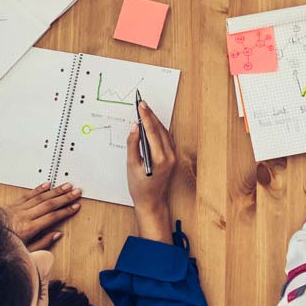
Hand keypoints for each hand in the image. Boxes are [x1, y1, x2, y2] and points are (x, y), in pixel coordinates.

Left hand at [8, 183, 81, 249]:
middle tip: (76, 192)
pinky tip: (47, 184)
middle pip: (49, 204)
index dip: (66, 211)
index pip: (52, 217)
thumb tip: (57, 234)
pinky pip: (28, 194)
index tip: (76, 206)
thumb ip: (43, 243)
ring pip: (41, 197)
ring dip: (55, 190)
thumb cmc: (3, 246)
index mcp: (29, 229)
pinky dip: (39, 189)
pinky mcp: (12, 204)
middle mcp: (25, 216)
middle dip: (65, 197)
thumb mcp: (25, 252)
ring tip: (67, 186)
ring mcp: (18, 208)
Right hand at [126, 102, 177, 233]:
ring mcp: (173, 157)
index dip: (146, 117)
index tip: (140, 106)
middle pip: (160, 130)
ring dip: (155, 121)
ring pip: (164, 133)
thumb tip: (134, 128)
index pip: (153, 132)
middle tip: (142, 104)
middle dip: (150, 116)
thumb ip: (133, 145)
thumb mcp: (131, 165)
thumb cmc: (140, 187)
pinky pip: (166, 138)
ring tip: (144, 111)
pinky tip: (151, 124)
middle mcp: (170, 156)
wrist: (152, 201)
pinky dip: (158, 129)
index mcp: (160, 159)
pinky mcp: (172, 157)